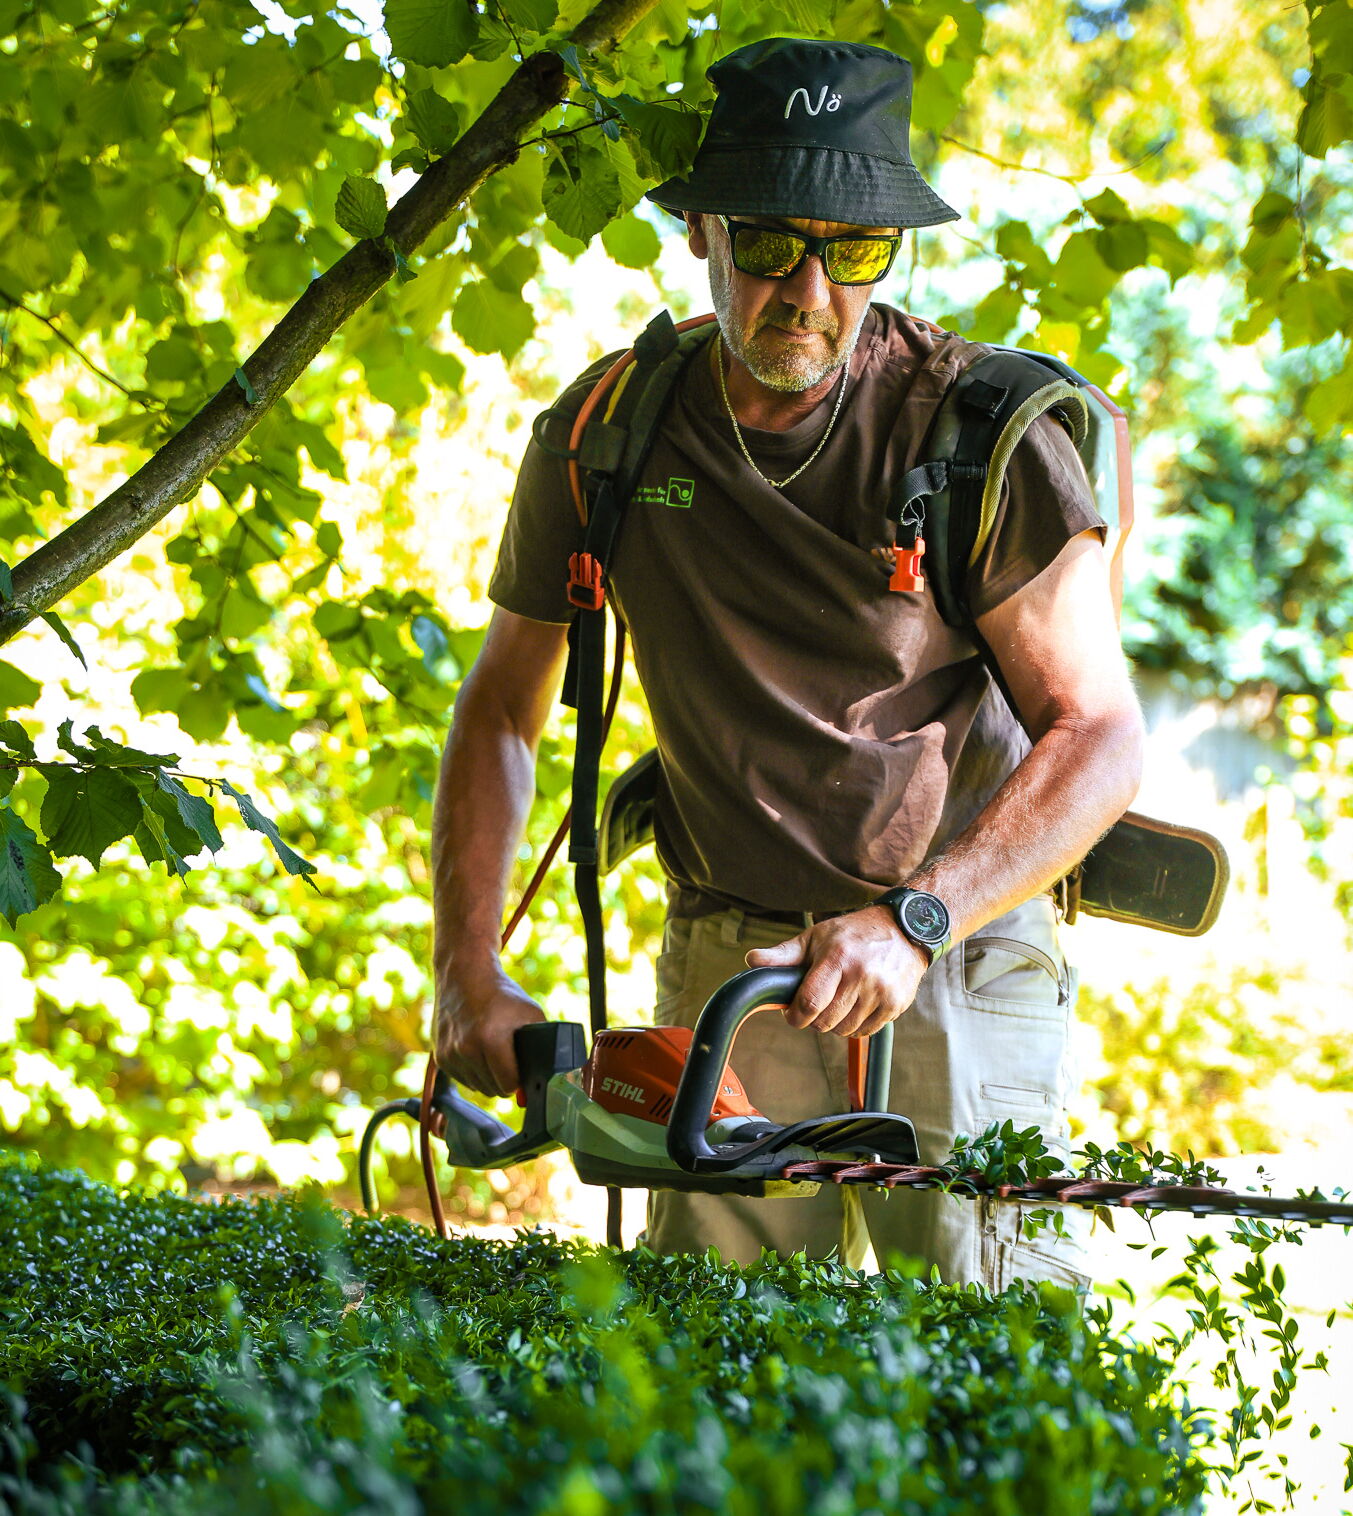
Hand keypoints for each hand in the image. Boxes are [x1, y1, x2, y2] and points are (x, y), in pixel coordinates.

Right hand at [435, 965, 545, 1096]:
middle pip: (493, 1089)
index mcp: (490, 1039)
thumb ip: (541, 1049)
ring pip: (477, 1087)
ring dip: (488, 1076)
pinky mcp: (439, 1056)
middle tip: (509, 1057)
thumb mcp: (530, 1013)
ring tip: (493, 1051)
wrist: (464, 974)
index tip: (521, 1067)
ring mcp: (449, 1054)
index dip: (519, 1078)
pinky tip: (478, 1050)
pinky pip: (462, 1079)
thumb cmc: (502, 995)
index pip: (509, 1084)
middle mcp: (465, 1049)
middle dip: (504, 1078)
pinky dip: (473, 1071)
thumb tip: (532, 1088)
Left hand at [744, 906, 928, 1037]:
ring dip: (836, 1022)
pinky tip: (857, 1004)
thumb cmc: (854, 933)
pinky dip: (856, 1024)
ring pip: (844, 1031)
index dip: (795, 1016)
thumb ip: (784, 954)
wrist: (905, 930)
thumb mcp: (817, 937)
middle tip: (818, 1002)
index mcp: (837, 958)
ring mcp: (881, 993)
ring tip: (839, 1000)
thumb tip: (752, 961)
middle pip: (825, 1023)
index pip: (809, 1003)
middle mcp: (861, 976)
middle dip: (814, 1018)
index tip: (792, 1013)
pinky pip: (866, 1032)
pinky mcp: (896, 1005)